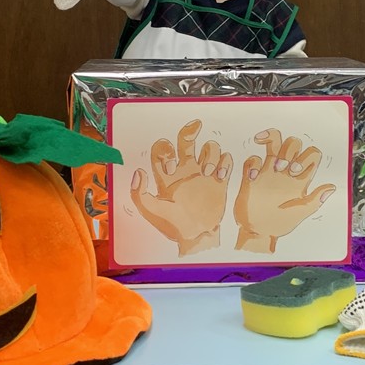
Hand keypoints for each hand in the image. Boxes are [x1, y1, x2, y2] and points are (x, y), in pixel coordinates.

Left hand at [130, 119, 231, 255]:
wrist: (197, 237)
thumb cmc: (174, 226)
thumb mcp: (152, 212)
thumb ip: (140, 195)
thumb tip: (139, 173)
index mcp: (167, 174)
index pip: (162, 149)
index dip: (166, 151)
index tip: (171, 168)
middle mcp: (185, 169)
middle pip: (186, 139)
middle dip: (189, 131)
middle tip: (195, 127)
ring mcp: (203, 172)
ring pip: (209, 146)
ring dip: (210, 153)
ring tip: (208, 172)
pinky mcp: (219, 179)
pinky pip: (225, 159)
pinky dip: (225, 163)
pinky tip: (220, 176)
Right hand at [233, 128, 335, 253]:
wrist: (257, 231)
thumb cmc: (279, 224)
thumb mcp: (299, 214)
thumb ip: (315, 200)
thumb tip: (331, 188)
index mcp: (299, 179)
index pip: (311, 155)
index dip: (306, 157)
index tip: (295, 172)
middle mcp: (286, 171)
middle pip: (293, 143)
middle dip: (289, 151)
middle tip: (284, 169)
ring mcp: (269, 171)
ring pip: (275, 141)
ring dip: (273, 145)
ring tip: (272, 165)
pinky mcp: (252, 174)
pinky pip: (253, 158)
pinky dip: (253, 164)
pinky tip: (253, 178)